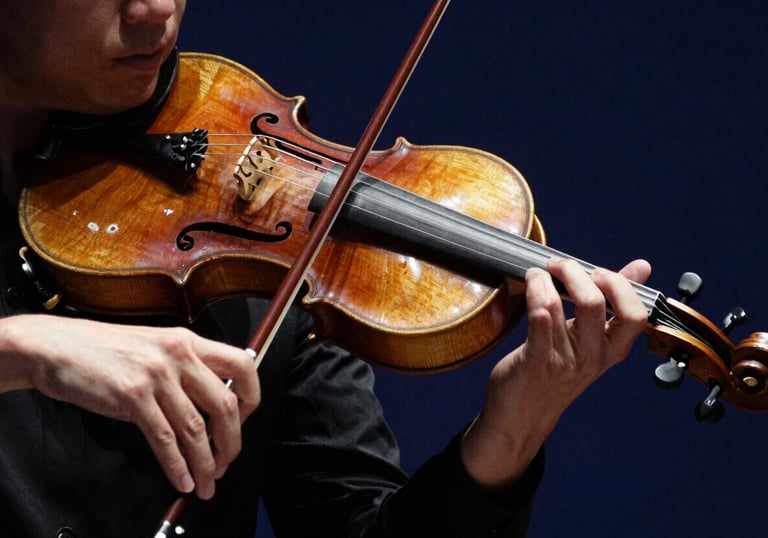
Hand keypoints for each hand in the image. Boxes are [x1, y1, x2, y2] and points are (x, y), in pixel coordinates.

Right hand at [0, 314, 259, 499]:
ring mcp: (156, 375)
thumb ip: (185, 369)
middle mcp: (178, 355)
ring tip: (207, 482)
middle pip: (225, 404)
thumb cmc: (104, 350)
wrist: (56, 345)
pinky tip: (182, 479)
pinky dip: (177, 465)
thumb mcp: (155, 346)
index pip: (243, 364)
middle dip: (232, 442)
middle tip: (227, 462)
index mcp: (188, 341)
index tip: (244, 421)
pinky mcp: (133, 396)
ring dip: (205, 463)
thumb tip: (211, 404)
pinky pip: (164, 438)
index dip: (251, 397)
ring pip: (196, 428)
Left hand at [461, 258, 650, 488]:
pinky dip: (533, 296)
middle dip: (574, 273)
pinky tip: (528, 286)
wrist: (521, 417)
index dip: (618, 284)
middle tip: (558, 265)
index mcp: (611, 349)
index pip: (635, 313)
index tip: (596, 271)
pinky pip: (537, 323)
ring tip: (536, 274)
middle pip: (595, 302)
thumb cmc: (554, 372)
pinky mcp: (535, 363)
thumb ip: (614, 302)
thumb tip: (642, 267)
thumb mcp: (589, 339)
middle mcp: (592, 357)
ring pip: (558, 306)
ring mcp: (563, 361)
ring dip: (543, 281)